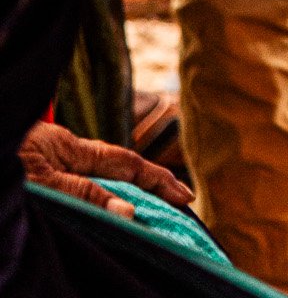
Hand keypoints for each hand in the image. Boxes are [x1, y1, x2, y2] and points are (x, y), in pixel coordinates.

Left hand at [19, 121, 192, 219]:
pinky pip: (73, 198)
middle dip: (146, 190)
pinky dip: (93, 210)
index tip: (186, 197)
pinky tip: (104, 223)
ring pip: (91, 186)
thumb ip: (84, 195)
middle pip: (112, 172)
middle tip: (180, 209)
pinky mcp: (33, 181)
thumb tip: (131, 211)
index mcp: (65, 147)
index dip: (156, 180)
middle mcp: (59, 155)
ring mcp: (45, 167)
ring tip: (148, 222)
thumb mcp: (41, 181)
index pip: (122, 163)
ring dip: (118, 203)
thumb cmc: (2, 159)